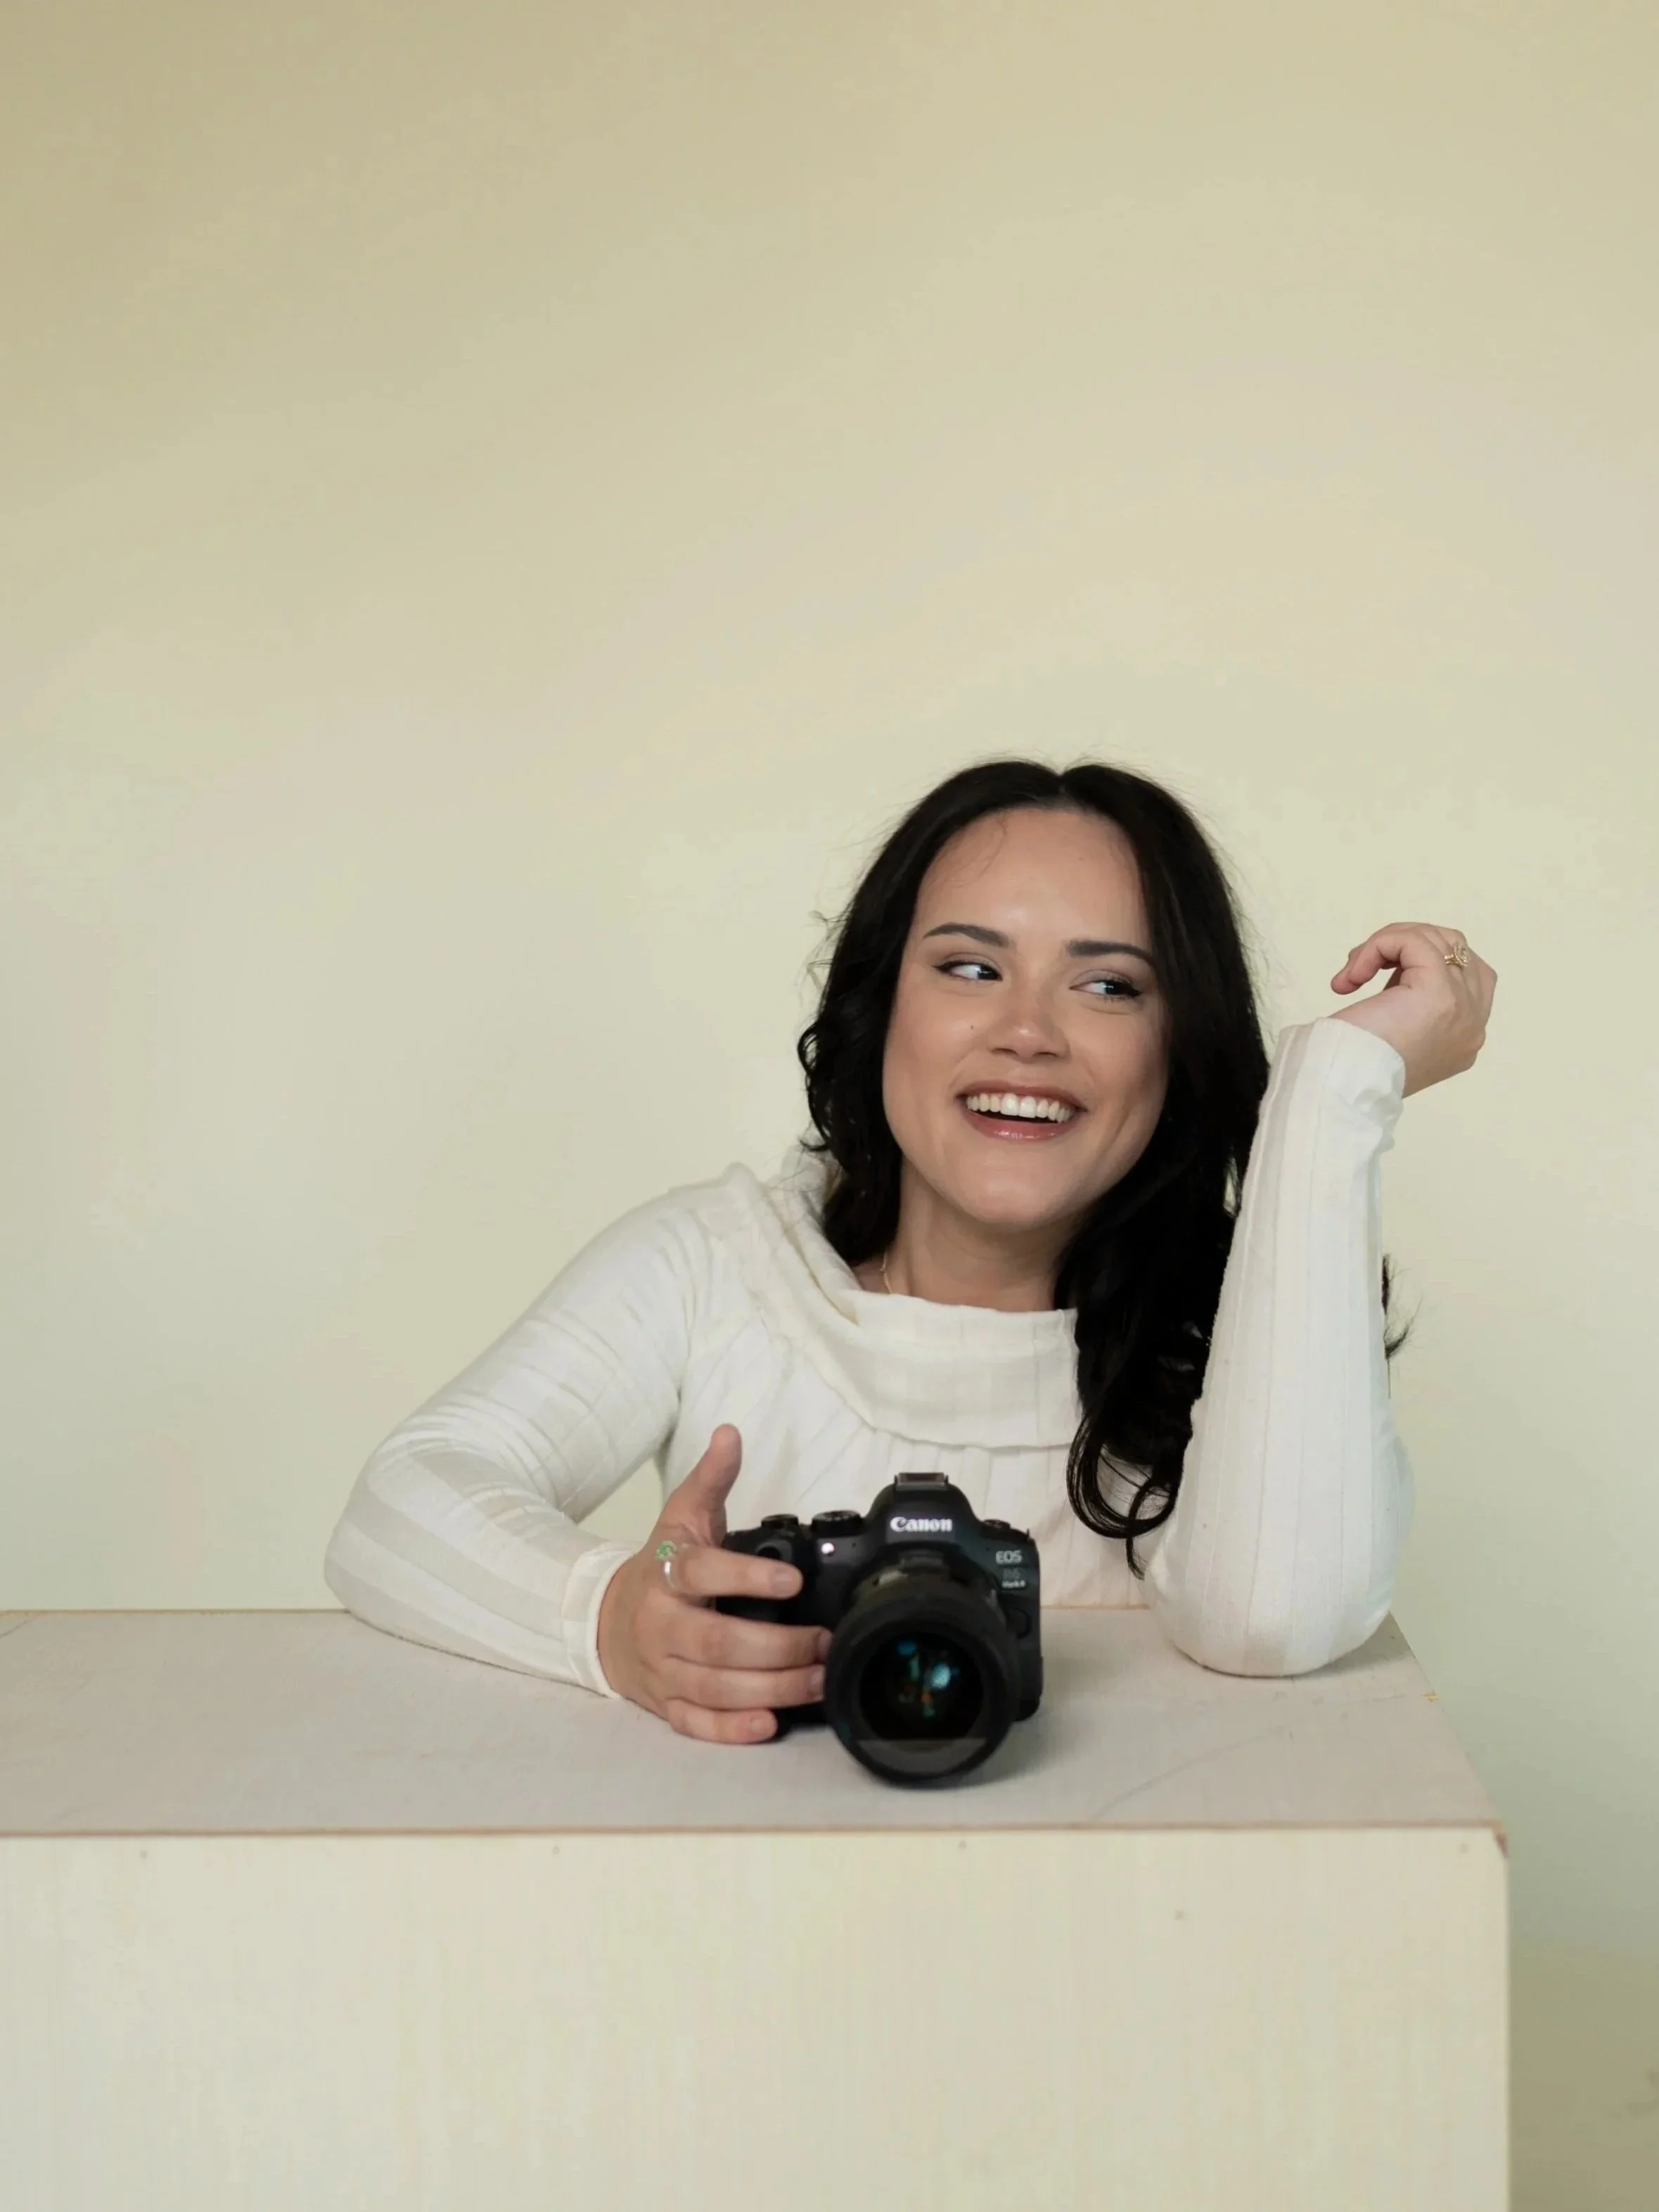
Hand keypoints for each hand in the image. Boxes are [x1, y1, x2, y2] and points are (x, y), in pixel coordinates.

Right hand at [595, 1424, 830, 1742]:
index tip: (792, 1580)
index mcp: (665, 1575)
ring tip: (819, 1678)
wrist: (602, 1624)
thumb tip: (730, 1434)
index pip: (702, 1573)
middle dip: (777, 1648)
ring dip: (772, 1688)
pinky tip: (770, 1724)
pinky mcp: (666, 1707)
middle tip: (823, 1642)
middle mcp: (661, 1627)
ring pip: (715, 1688)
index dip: (746, 1579)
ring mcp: (662, 1671)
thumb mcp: (679, 1518)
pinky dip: (731, 1729)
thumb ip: (709, 1480)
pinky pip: (697, 1724)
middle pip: (716, 1644)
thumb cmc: (656, 1570)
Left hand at [1328, 921, 1496, 1096]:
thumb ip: (1412, 1006)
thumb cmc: (1355, 1069)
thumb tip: (1400, 975)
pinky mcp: (1440, 992)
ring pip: (1435, 940)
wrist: (1345, 1090)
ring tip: (1352, 973)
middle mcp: (1473, 1023)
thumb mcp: (1395, 1036)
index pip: (1464, 972)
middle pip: (1455, 949)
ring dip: (1387, 943)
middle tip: (1360, 967)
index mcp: (1464, 1037)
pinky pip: (1414, 941)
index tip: (1373, 976)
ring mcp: (1463, 1006)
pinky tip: (1353, 976)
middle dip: (1406, 944)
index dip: (1417, 960)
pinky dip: (1379, 945)